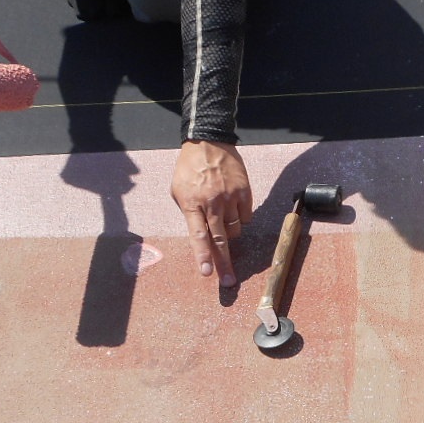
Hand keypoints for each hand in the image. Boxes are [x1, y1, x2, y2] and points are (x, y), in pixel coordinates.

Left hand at [171, 140, 252, 287]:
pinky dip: (239, 218)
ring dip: (229, 233)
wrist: (209, 141)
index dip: (203, 256)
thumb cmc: (189, 168)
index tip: (207, 273)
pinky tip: (232, 207)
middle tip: (229, 282)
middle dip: (224, 263)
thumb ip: (188, 212)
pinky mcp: (244, 192)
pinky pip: (245, 217)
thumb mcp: (178, 190)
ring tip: (222, 218)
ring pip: (234, 229)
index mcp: (192, 203)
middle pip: (220, 239)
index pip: (198, 235)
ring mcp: (230, 197)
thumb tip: (201, 235)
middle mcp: (212, 202)